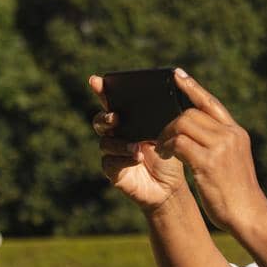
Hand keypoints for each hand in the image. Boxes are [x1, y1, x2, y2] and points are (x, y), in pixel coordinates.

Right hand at [90, 75, 188, 213]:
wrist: (170, 186)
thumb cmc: (168, 155)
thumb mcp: (167, 132)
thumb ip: (160, 117)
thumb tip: (160, 101)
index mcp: (127, 120)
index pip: (111, 101)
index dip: (101, 90)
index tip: (96, 80)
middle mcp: (115, 134)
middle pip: (100, 120)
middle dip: (105, 117)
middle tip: (115, 117)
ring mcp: (112, 152)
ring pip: (105, 142)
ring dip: (120, 142)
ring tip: (136, 146)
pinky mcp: (112, 171)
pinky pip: (110, 161)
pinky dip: (123, 158)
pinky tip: (137, 158)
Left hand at [158, 70, 266, 235]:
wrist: (251, 216)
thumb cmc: (239, 195)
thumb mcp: (234, 163)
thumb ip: (220, 146)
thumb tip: (197, 137)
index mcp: (237, 133)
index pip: (211, 103)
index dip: (193, 87)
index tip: (176, 75)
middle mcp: (230, 135)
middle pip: (191, 113)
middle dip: (171, 122)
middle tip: (162, 138)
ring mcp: (220, 148)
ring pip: (182, 124)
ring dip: (166, 134)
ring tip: (161, 148)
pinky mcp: (208, 162)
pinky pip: (178, 143)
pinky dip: (167, 146)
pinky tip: (164, 155)